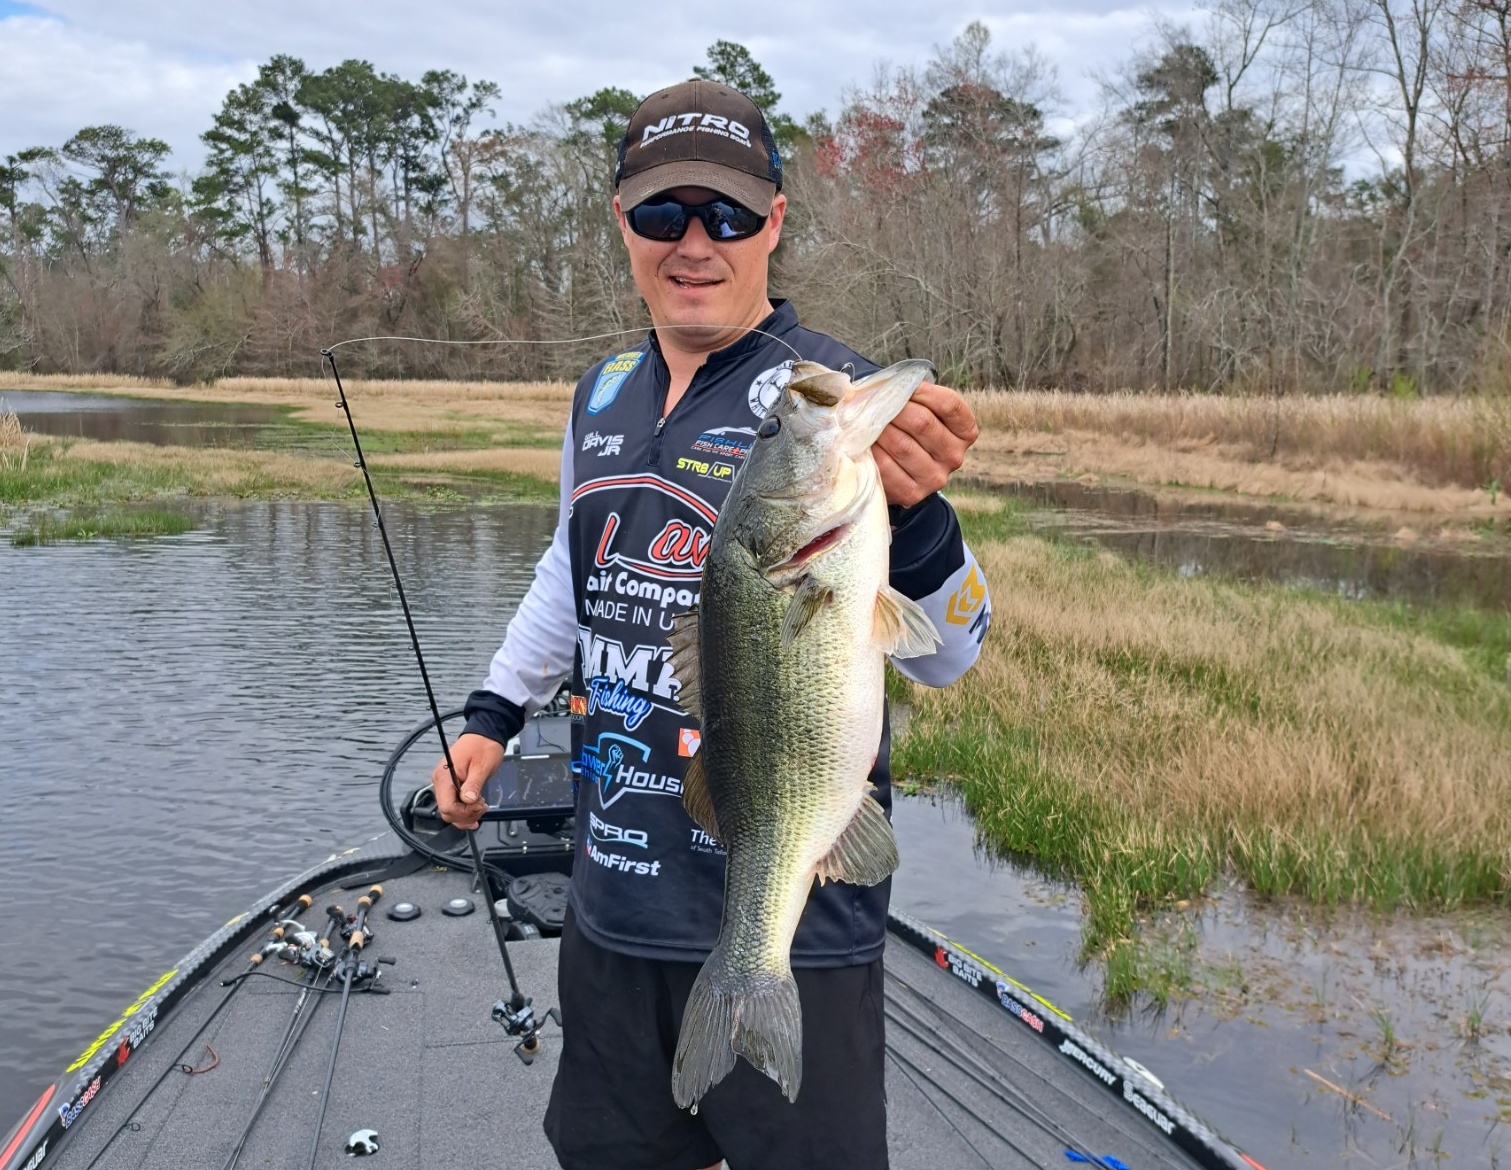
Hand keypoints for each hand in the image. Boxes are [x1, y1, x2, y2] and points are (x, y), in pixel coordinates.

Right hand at [431, 733, 504, 830]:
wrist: (484, 735)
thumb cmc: (483, 746)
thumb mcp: (482, 766)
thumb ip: (473, 785)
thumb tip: (468, 800)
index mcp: (445, 776)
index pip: (447, 807)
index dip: (464, 812)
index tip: (479, 806)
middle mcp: (440, 781)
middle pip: (447, 812)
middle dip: (466, 815)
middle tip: (482, 806)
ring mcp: (444, 783)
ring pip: (450, 811)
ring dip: (466, 814)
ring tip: (480, 806)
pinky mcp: (450, 785)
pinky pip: (453, 804)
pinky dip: (464, 810)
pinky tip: (474, 809)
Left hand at [873, 381, 978, 507]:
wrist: (900, 472)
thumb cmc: (910, 432)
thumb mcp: (923, 410)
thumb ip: (914, 396)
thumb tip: (889, 385)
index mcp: (965, 432)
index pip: (948, 404)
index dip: (921, 391)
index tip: (901, 385)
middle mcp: (954, 456)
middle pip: (923, 422)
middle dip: (894, 408)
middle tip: (875, 402)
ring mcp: (935, 478)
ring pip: (903, 445)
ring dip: (879, 429)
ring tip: (866, 421)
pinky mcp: (912, 494)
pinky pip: (887, 467)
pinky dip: (872, 451)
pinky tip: (865, 443)